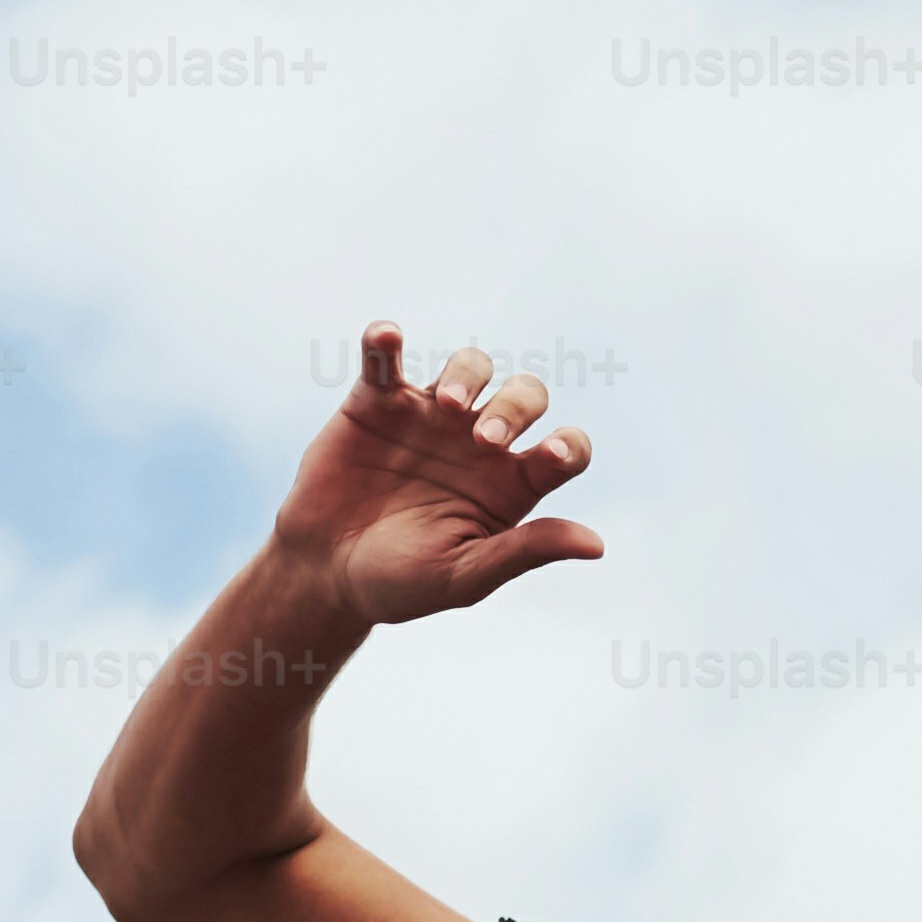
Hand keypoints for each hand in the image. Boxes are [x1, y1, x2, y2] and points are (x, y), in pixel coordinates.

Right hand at [267, 323, 604, 625]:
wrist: (326, 574)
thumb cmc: (402, 583)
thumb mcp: (465, 575)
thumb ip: (525, 551)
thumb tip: (595, 545)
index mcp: (512, 484)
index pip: (566, 451)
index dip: (568, 446)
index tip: (548, 455)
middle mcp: (479, 441)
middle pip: (524, 395)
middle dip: (515, 407)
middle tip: (485, 441)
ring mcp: (429, 416)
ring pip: (470, 366)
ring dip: (467, 375)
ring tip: (449, 404)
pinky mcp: (377, 402)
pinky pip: (386, 359)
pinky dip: (386, 341)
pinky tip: (387, 338)